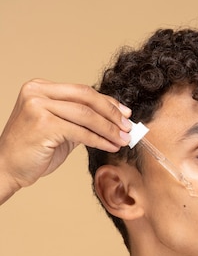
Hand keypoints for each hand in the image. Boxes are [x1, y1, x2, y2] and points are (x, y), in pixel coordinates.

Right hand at [0, 79, 131, 201]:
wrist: (7, 168)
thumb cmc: (33, 150)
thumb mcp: (59, 127)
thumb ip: (79, 118)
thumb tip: (113, 117)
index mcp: (40, 87)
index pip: (82, 91)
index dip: (107, 102)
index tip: (125, 113)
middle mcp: (37, 92)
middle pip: (86, 97)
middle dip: (112, 113)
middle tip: (128, 126)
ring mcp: (38, 107)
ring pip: (86, 115)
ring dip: (109, 128)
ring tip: (123, 139)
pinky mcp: (43, 125)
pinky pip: (80, 132)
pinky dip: (99, 140)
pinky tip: (110, 146)